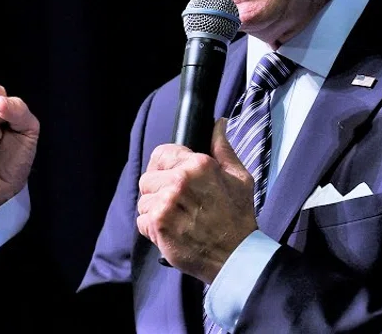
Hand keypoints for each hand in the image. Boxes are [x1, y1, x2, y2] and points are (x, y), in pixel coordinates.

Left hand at [135, 118, 257, 283]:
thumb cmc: (238, 217)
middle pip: (148, 178)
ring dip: (155, 210)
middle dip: (159, 190)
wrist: (236, 256)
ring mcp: (166, 203)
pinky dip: (152, 228)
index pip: (161, 153)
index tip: (171, 178)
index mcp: (198, 164)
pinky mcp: (158, 225)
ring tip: (176, 219)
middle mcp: (179, 180)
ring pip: (143, 200)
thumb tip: (217, 124)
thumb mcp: (239, 177)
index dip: (164, 166)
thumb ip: (222, 148)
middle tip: (177, 204)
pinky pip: (141, 221)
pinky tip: (172, 231)